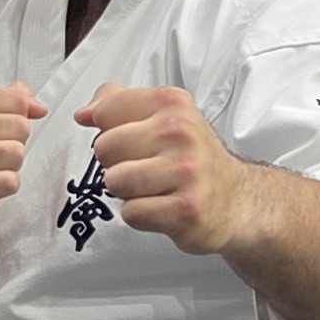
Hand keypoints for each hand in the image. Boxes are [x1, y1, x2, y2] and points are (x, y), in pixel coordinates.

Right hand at [0, 80, 44, 218]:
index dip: (21, 116)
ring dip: (12, 165)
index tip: (4, 129)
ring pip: (17, 153)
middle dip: (16, 143)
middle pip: (21, 126)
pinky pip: (10, 181)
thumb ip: (12, 103)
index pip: (17, 99)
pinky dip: (7, 185)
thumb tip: (39, 107)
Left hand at [77, 84, 248, 255]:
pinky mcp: (185, 209)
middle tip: (147, 168)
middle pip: (104, 149)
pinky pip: (131, 213)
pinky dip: (141, 215)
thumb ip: (120, 104)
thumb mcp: (164, 117)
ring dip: (127, 192)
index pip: (105, 111)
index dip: (109, 131)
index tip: (132, 140)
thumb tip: (83, 112)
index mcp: (172, 103)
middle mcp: (180, 132)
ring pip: (114, 182)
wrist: (236, 199)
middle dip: (117, 164)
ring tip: (153, 188)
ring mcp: (185, 171)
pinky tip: (163, 207)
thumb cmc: (194, 159)